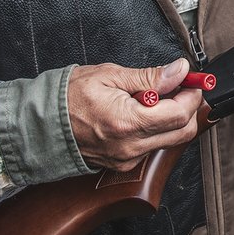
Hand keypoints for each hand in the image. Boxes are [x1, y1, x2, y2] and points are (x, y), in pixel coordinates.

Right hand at [67, 58, 203, 171]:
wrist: (40, 123)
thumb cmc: (69, 96)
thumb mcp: (110, 75)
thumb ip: (150, 76)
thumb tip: (180, 70)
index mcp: (127, 123)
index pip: (180, 114)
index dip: (192, 94)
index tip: (192, 80)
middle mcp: (130, 147)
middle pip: (183, 132)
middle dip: (189, 108)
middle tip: (180, 87)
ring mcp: (127, 159)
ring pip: (170, 141)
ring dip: (173, 119)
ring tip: (155, 98)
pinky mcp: (123, 164)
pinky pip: (153, 147)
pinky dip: (157, 129)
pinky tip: (142, 113)